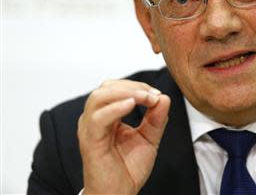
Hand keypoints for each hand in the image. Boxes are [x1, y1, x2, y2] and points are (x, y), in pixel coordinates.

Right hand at [77, 80, 170, 194]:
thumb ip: (156, 118)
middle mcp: (95, 119)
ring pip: (99, 97)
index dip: (138, 87)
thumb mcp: (149, 138)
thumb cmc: (128, 169)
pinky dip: (115, 108)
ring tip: (145, 98)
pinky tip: (131, 105)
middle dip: (132, 86)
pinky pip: (98, 118)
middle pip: (106, 87)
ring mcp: (90, 128)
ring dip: (125, 93)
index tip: (157, 94)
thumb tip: (164, 97)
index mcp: (107, 116)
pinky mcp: (90, 141)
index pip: (117, 88)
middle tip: (152, 95)